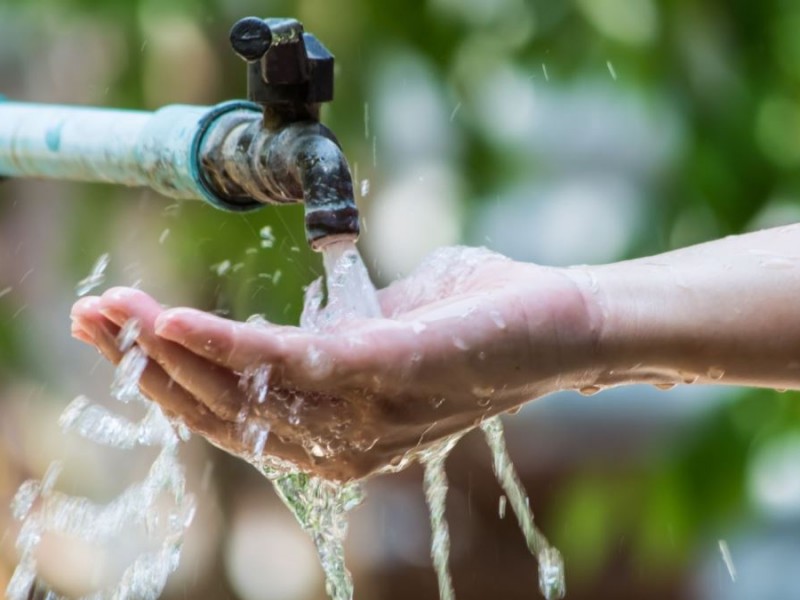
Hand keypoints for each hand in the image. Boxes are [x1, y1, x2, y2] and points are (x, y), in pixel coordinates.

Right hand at [70, 247, 596, 480]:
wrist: (565, 320)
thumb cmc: (478, 320)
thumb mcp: (390, 332)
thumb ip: (337, 340)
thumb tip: (296, 326)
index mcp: (342, 432)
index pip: (236, 420)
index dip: (170, 381)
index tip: (119, 334)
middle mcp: (346, 442)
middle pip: (224, 414)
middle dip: (148, 367)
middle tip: (91, 318)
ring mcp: (366, 416)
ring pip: (244, 394)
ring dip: (170, 350)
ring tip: (115, 312)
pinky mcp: (389, 373)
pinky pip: (292, 364)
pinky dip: (227, 345)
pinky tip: (175, 319)